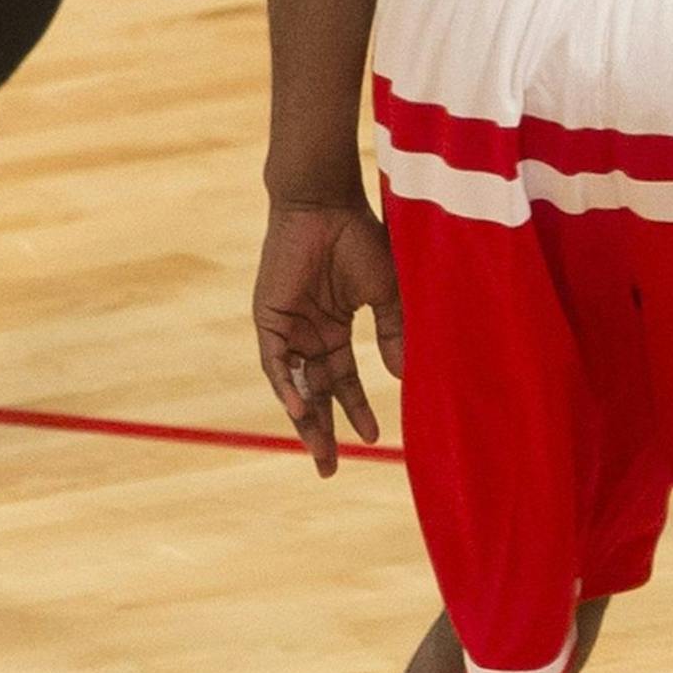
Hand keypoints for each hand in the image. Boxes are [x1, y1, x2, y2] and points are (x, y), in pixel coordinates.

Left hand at [253, 199, 403, 476]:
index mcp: (334, 328)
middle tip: (330, 469)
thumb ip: (393, 333)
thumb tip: (403, 378)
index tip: (374, 439)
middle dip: (322, 432)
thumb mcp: (385, 293)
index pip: (342, 380)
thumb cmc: (359, 238)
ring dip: (305, 420)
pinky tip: (302, 411)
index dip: (355, 410)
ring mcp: (287, 328)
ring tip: (320, 453)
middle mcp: (308, 333)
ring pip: (294, 386)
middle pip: (315, 393)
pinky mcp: (269, 319)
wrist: (326, 203)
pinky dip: (287, 388)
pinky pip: (276, 364)